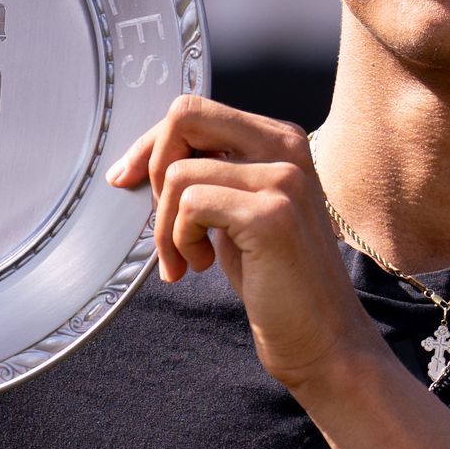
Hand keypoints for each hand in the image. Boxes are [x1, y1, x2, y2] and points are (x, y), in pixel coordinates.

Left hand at [106, 96, 379, 391]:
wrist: (321, 337)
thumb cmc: (274, 279)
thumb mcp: (236, 213)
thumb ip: (209, 174)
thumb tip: (140, 159)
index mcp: (280, 139)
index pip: (194, 111)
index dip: (151, 144)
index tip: (128, 180)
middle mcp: (287, 146)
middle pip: (184, 116)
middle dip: (152, 168)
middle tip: (163, 224)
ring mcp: (283, 178)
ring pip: (178, 172)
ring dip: (167, 227)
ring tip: (190, 261)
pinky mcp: (271, 214)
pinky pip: (190, 204)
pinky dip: (180, 240)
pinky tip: (201, 266)